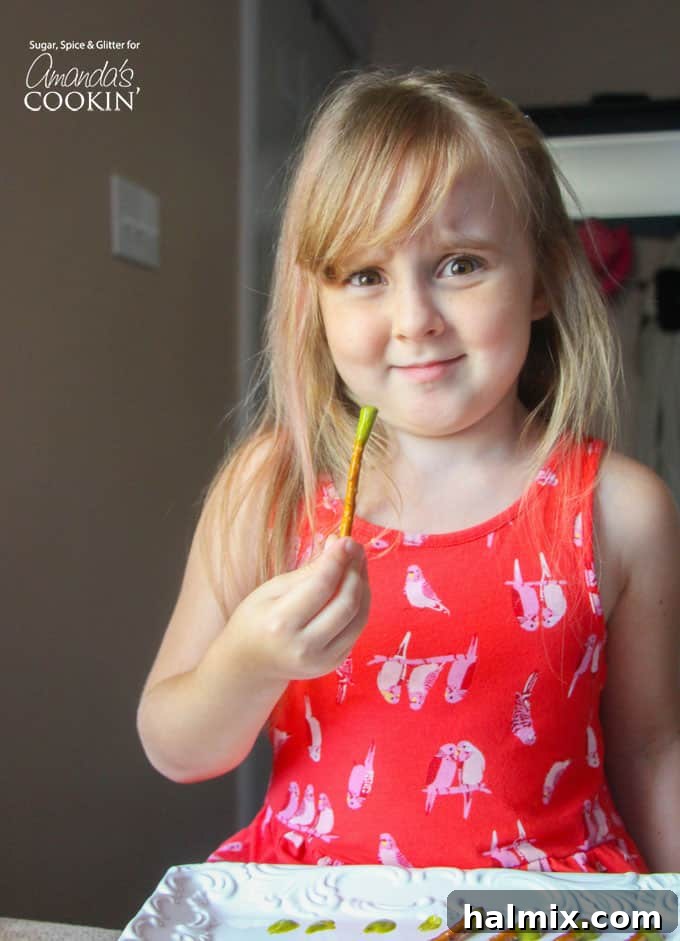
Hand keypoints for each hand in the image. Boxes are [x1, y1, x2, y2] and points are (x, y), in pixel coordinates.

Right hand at [226, 535, 369, 681]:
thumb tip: (339, 546)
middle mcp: (304, 646)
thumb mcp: (273, 589)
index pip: (321, 586)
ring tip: (357, 563)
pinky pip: (357, 628)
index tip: (346, 539)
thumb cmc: (256, 619)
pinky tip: (354, 585)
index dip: (338, 559)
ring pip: (359, 616)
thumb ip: (308, 571)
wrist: (251, 664)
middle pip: (345, 602)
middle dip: (355, 570)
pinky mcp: (335, 663)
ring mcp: (322, 659)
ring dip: (363, 585)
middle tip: (354, 547)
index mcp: (281, 623)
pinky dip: (361, 603)